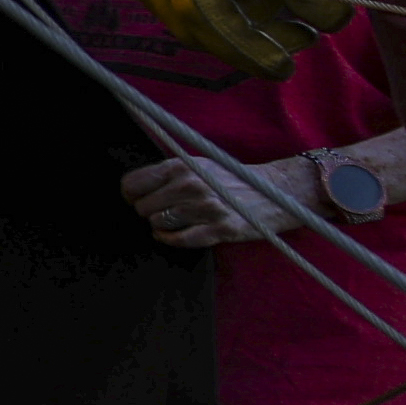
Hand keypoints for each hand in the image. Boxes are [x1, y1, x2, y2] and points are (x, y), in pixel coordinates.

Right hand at [105, 0, 346, 79]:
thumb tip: (333, 22)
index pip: (206, 14)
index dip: (246, 48)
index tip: (284, 66)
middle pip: (196, 24)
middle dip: (250, 39)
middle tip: (301, 37)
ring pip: (190, 18)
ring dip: (241, 22)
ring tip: (288, 8)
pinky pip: (182, 3)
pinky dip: (223, 6)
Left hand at [121, 153, 298, 244]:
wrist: (274, 192)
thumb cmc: (230, 178)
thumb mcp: (198, 164)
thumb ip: (168, 173)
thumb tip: (133, 189)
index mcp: (181, 166)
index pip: (133, 184)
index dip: (131, 195)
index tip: (137, 200)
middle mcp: (190, 185)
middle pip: (142, 208)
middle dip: (148, 212)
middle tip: (162, 211)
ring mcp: (204, 208)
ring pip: (157, 224)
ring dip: (161, 226)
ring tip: (175, 220)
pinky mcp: (218, 229)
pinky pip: (178, 240)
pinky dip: (170, 239)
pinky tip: (173, 234)